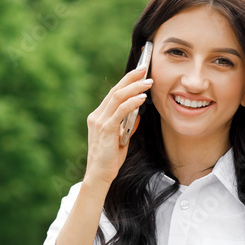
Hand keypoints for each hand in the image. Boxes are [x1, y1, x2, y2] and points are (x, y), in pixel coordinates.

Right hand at [84, 65, 151, 185]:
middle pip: (115, 90)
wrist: (99, 175)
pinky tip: (142, 98)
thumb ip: (126, 125)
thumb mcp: (120, 139)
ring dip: (134, 87)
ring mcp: (99, 122)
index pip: (112, 94)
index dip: (126, 81)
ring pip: (117, 97)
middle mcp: (96, 116)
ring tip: (148, 82)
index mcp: (98, 117)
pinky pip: (120, 111)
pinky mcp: (106, 129)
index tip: (139, 73)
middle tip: (145, 69)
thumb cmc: (109, 159)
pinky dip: (132, 102)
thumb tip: (137, 114)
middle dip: (131, 78)